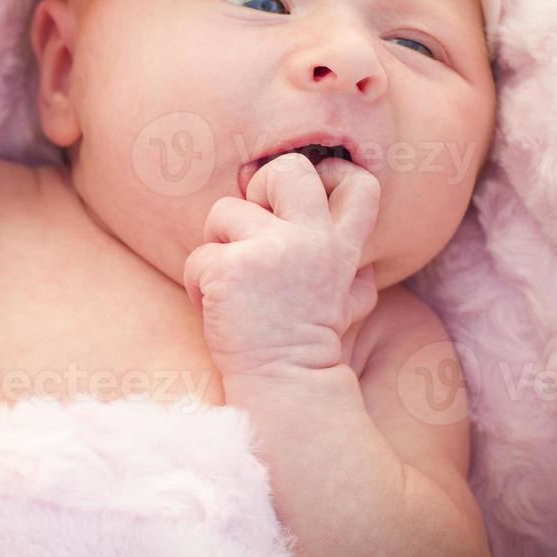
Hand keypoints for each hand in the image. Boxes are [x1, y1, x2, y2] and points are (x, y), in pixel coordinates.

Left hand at [181, 153, 379, 375]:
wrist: (284, 385)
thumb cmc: (304, 341)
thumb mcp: (344, 297)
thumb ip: (346, 261)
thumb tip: (348, 236)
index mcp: (340, 248)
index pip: (361, 186)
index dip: (333, 175)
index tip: (311, 193)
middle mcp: (311, 241)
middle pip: (287, 170)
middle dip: (260, 184)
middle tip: (253, 224)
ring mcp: (270, 251)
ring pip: (224, 210)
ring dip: (217, 244)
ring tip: (230, 284)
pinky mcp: (230, 269)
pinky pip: (197, 257)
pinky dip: (196, 284)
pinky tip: (213, 308)